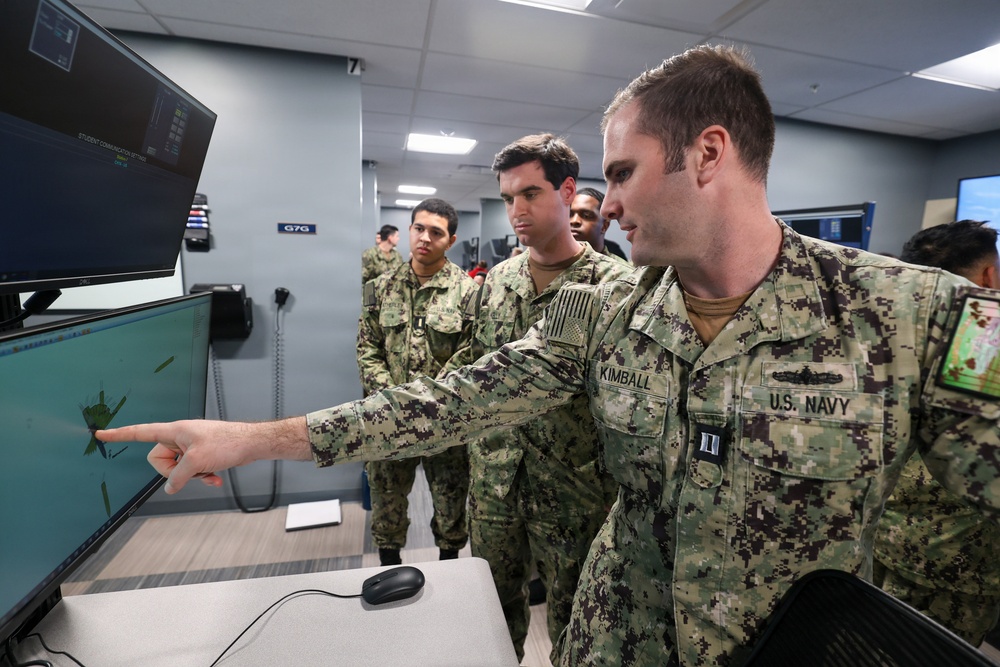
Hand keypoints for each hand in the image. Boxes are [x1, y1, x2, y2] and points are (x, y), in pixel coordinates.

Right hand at [96, 417, 310, 493]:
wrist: (252, 444)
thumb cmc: (227, 443)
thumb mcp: (196, 462)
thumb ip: (177, 476)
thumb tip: (170, 487)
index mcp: (174, 431)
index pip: (141, 432)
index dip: (120, 434)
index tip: (101, 434)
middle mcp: (180, 436)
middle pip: (159, 459)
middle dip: (174, 471)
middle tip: (192, 469)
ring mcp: (190, 445)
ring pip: (177, 468)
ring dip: (192, 475)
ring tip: (208, 471)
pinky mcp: (201, 453)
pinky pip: (191, 470)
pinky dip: (201, 476)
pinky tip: (215, 479)